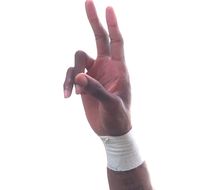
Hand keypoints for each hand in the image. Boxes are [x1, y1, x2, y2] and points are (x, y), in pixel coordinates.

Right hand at [64, 1, 130, 135]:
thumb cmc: (118, 118)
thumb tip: (78, 77)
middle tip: (88, 1)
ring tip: (76, 94)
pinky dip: (66, 83)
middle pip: (98, 37)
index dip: (112, 25)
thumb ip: (96, 89)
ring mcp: (94, 72)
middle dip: (93, 20)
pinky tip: (67, 97)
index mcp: (119, 69)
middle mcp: (106, 67)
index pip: (116, 42)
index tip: (108, 8)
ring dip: (72, 75)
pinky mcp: (83, 81)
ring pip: (77, 59)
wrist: (112, 132)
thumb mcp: (111, 104)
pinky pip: (70, 74)